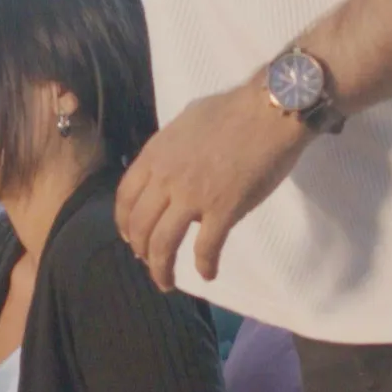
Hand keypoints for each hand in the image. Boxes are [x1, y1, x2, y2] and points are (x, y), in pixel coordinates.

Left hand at [115, 82, 312, 289]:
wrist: (268, 111)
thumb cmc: (233, 109)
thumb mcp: (186, 121)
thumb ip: (173, 147)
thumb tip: (172, 160)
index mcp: (156, 155)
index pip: (126, 197)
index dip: (124, 223)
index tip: (129, 237)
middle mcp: (166, 178)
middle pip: (140, 226)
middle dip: (141, 251)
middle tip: (149, 263)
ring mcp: (193, 196)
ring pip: (163, 244)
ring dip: (161, 269)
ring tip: (167, 282)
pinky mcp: (223, 210)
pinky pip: (206, 248)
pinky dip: (204, 266)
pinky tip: (208, 274)